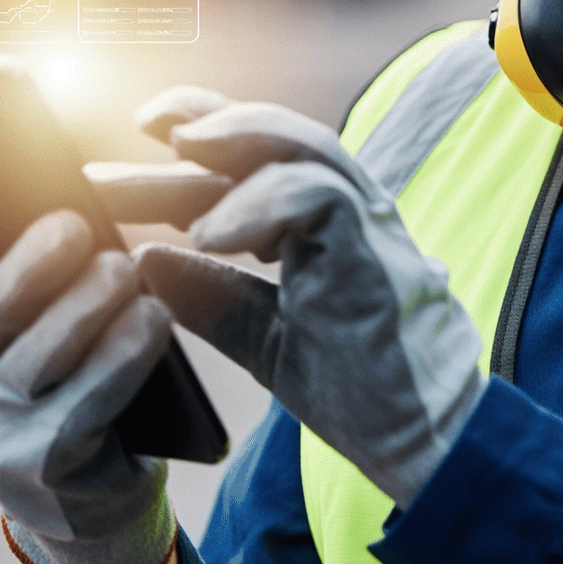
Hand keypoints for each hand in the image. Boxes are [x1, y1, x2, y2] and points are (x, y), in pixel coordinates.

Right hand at [0, 138, 177, 563]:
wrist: (93, 507)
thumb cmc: (79, 384)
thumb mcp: (50, 325)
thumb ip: (41, 266)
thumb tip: (59, 180)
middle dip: (31, 264)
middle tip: (77, 223)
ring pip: (39, 357)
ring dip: (87, 308)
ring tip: (124, 270)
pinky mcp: (37, 469)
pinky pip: (85, 402)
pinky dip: (122, 356)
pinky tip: (155, 320)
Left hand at [128, 94, 484, 506]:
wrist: (425, 441)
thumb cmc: (361, 392)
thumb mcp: (263, 339)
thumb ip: (211, 298)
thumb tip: (144, 261)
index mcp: (322, 228)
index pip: (258, 162)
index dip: (201, 140)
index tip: (137, 143)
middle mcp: (347, 212)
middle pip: (274, 140)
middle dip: (206, 123)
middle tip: (143, 121)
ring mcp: (366, 224)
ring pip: (304, 145)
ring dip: (235, 139)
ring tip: (177, 151)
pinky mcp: (375, 247)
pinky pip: (318, 194)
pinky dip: (258, 202)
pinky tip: (207, 234)